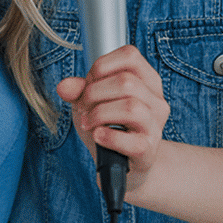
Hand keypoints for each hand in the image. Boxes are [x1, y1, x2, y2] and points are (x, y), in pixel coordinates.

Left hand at [56, 44, 170, 196]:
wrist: (122, 166)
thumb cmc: (109, 128)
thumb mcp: (91, 104)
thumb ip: (78, 90)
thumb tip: (65, 87)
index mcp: (148, 81)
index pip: (130, 56)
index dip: (102, 66)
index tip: (89, 83)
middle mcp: (157, 101)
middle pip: (127, 82)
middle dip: (94, 93)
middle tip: (83, 108)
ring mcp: (155, 127)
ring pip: (131, 107)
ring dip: (100, 114)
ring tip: (89, 123)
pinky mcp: (148, 150)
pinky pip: (130, 140)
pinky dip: (107, 136)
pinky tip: (98, 136)